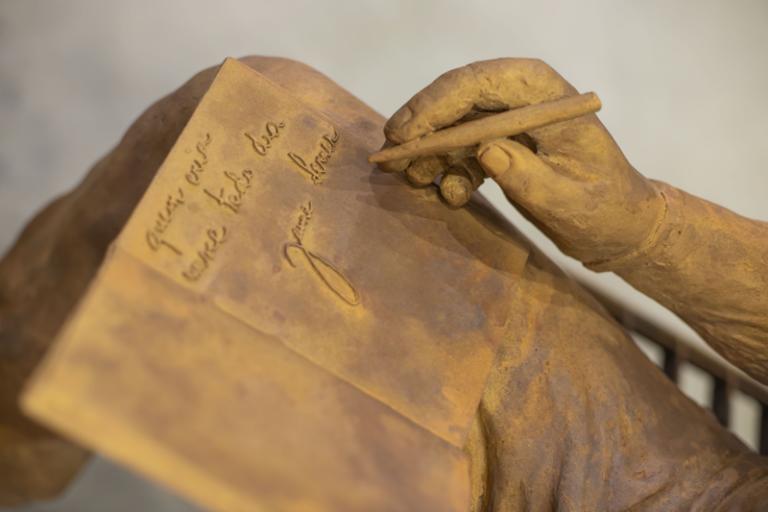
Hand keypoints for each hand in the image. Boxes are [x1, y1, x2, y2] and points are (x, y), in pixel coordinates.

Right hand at [378, 58, 665, 264]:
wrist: (618, 227)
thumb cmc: (605, 212)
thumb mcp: (570, 202)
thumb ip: (529, 177)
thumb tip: (485, 150)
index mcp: (548, 98)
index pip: (483, 82)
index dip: (439, 103)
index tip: (408, 134)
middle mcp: (525, 100)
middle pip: (461, 96)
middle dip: (423, 122)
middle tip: (391, 151)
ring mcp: (512, 123)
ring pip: (456, 122)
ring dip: (430, 149)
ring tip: (411, 177)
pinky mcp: (504, 145)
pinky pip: (464, 148)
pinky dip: (448, 170)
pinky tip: (447, 193)